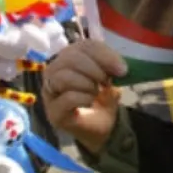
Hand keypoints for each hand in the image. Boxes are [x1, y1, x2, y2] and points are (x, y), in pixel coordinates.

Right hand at [42, 37, 126, 154]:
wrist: (102, 126)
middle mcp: (55, 70)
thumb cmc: (102, 97)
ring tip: (96, 92)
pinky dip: (84, 98)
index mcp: (70, 56)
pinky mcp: (53, 112)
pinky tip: (90, 102)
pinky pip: (66, 98)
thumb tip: (119, 66)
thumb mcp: (111, 78)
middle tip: (106, 81)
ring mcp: (50, 92)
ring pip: (62, 76)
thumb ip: (111, 66)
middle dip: (93, 68)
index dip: (103, 55)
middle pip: (70, 57)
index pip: (83, 46)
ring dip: (87, 83)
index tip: (122, 69)